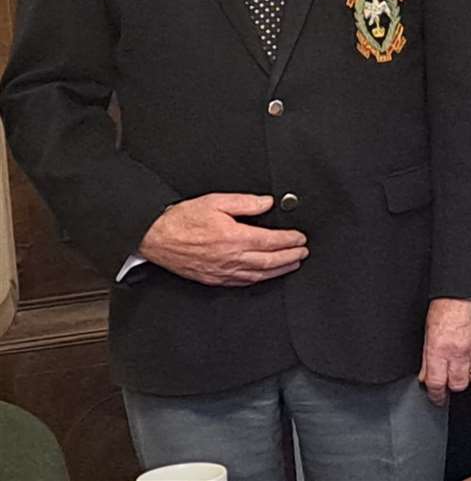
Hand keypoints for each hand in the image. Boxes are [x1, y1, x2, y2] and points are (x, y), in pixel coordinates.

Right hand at [136, 193, 307, 285]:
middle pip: (269, 261)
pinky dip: (258, 279)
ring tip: (292, 264)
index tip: (300, 237)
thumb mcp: (215, 201)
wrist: (154, 237)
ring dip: (279, 270)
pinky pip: (241, 282)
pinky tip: (265, 275)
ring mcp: (221, 271)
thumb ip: (245, 203)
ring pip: (258, 274)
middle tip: (303, 252)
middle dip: (290, 256)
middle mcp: (230, 257)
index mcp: (233, 237)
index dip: (290, 240)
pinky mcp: (212, 278)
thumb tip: (267, 203)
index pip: (271, 241)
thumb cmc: (181, 220)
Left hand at [417, 298, 470, 405]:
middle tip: (449, 381)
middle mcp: (459, 352)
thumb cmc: (448, 303)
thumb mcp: (428, 330)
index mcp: (439, 349)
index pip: (436, 383)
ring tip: (463, 365)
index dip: (435, 395)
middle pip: (458, 385)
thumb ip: (427, 355)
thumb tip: (427, 374)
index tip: (436, 398)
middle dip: (452, 385)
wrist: (470, 288)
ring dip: (468, 374)